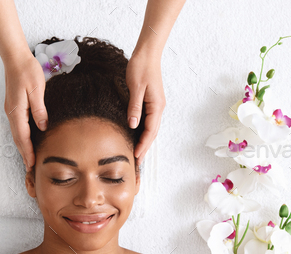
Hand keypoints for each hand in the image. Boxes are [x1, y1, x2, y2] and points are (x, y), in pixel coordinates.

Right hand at [3, 55, 47, 170]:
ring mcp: (11, 110)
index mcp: (17, 111)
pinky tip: (27, 141)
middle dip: (24, 154)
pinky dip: (21, 137)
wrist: (15, 58)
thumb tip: (42, 127)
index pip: (22, 137)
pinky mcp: (14, 106)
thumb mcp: (36, 90)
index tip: (31, 164)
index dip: (27, 152)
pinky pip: (18, 126)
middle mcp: (12, 113)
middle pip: (18, 139)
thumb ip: (39, 109)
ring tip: (29, 159)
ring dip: (22, 147)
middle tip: (30, 168)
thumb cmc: (27, 71)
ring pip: (17, 134)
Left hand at [125, 51, 165, 166]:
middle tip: (138, 162)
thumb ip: (134, 107)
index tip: (136, 156)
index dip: (143, 145)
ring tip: (137, 153)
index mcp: (156, 106)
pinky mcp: (151, 102)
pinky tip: (137, 137)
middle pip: (152, 133)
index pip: (150, 131)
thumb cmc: (141, 67)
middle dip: (145, 147)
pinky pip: (148, 121)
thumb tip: (132, 125)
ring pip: (151, 128)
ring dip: (145, 141)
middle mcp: (158, 107)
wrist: (147, 53)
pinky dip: (143, 131)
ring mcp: (155, 105)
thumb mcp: (135, 87)